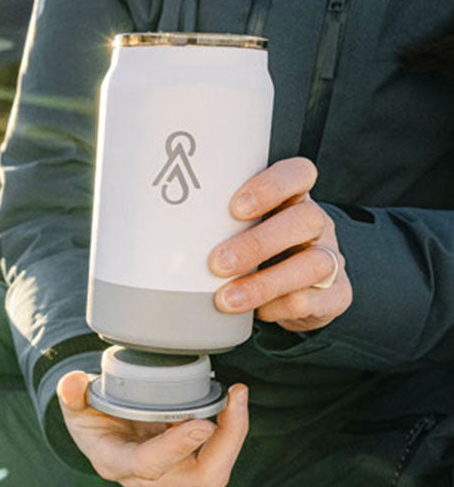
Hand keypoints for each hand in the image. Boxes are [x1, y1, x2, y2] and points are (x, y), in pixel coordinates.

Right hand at [57, 372, 248, 486]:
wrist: (102, 437)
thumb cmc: (90, 419)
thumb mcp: (74, 405)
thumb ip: (71, 394)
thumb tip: (73, 382)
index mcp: (116, 463)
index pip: (149, 463)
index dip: (176, 446)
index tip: (201, 423)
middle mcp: (147, 480)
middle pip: (200, 476)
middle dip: (226, 441)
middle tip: (234, 399)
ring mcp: (172, 480)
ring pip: (214, 471)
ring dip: (233, 434)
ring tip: (235, 396)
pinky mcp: (188, 471)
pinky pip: (218, 459)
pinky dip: (231, 432)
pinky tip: (231, 402)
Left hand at [208, 157, 352, 331]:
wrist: (295, 292)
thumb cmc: (253, 251)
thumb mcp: (235, 228)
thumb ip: (209, 220)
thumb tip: (150, 224)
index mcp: (292, 198)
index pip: (298, 174)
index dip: (272, 185)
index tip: (235, 207)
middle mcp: (316, 223)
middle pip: (305, 219)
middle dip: (257, 243)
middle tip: (217, 263)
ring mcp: (331, 257)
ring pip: (314, 264)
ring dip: (264, 283)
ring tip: (226, 298)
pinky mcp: (336, 294)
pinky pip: (314, 300)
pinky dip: (279, 308)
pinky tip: (256, 313)